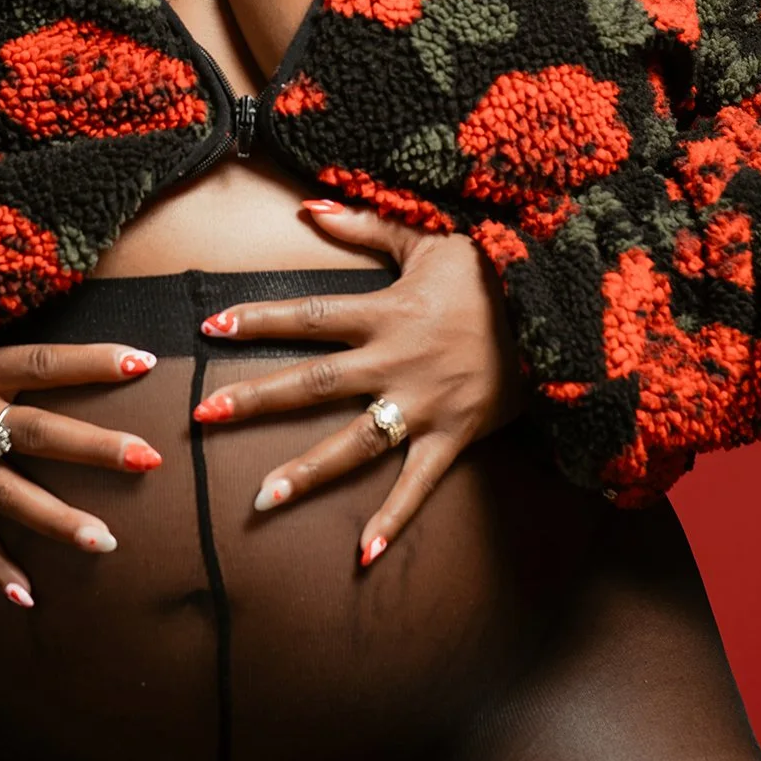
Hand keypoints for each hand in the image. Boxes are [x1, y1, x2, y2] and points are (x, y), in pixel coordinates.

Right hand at [0, 333, 163, 607]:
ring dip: (57, 520)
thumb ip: (11, 323)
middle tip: (149, 459)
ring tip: (105, 541)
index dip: (93, 361)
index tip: (144, 363)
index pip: (46, 363)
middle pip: (40, 433)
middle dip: (95, 448)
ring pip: (10, 495)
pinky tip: (29, 598)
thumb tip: (69, 290)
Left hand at [191, 200, 529, 565]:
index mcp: (385, 313)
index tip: (210, 327)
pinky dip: (394, 518)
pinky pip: (420, 484)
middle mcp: (396, 362)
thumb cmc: (488, 274)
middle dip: (258, 398)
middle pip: (316, 382)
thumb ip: (365, 226)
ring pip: (356, 443)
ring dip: (309, 472)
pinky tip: (363, 553)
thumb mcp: (428, 239)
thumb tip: (307, 207)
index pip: (309, 316)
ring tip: (261, 498)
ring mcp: (423, 406)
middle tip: (204, 416)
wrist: (557, 312)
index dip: (259, 319)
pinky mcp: (454, 437)